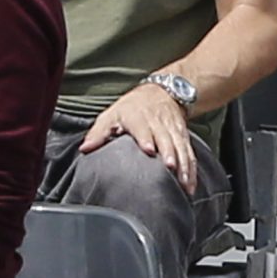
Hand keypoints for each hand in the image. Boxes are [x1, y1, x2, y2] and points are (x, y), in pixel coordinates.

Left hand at [82, 80, 198, 189]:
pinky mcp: (183, 137)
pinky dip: (191, 169)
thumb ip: (99, 133)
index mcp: (137, 117)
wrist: (161, 92)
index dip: (146, 138)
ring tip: (184, 183)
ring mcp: (173, 130)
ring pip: (181, 147)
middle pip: (166, 138)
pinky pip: (189, 154)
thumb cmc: (130, 108)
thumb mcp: (111, 115)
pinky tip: (190, 185)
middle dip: (169, 153)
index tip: (149, 150)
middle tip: (170, 168)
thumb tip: (85, 148)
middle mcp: (158, 123)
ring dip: (183, 165)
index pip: (142, 127)